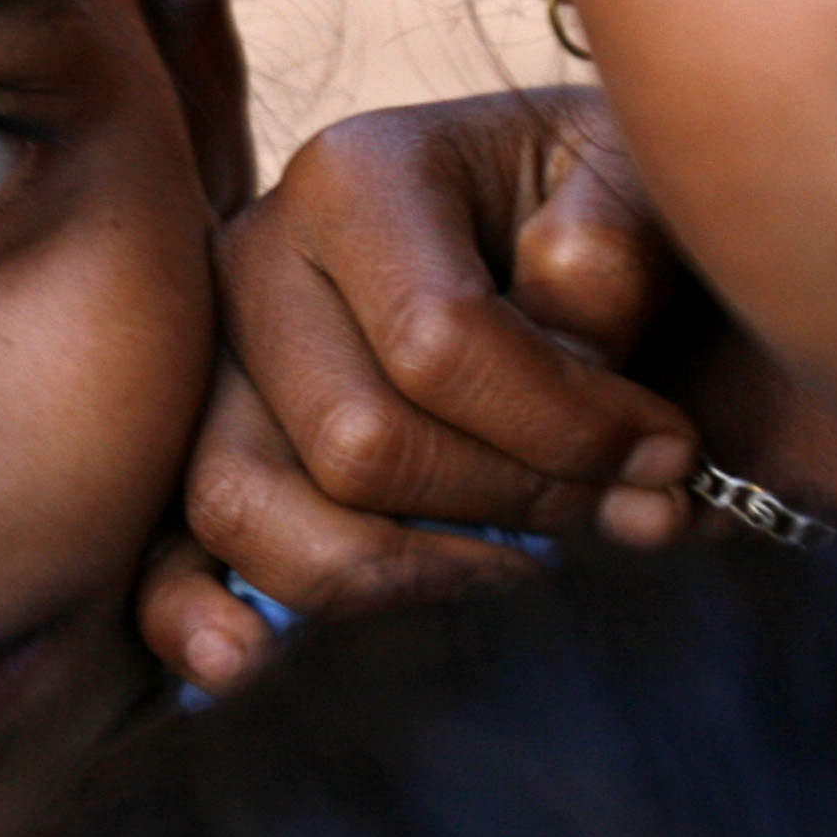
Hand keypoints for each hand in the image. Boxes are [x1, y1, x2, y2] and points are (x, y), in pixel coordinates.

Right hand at [146, 89, 703, 692]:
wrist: (567, 241)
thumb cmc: (610, 220)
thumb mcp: (644, 186)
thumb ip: (618, 246)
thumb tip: (573, 351)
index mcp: (355, 177)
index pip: (438, 343)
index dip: (572, 429)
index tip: (672, 457)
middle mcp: (254, 259)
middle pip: (355, 444)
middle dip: (514, 503)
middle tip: (618, 509)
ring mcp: (213, 367)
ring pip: (250, 509)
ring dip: (406, 570)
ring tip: (514, 567)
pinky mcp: (202, 456)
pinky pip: (164, 560)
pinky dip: (193, 620)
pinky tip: (243, 659)